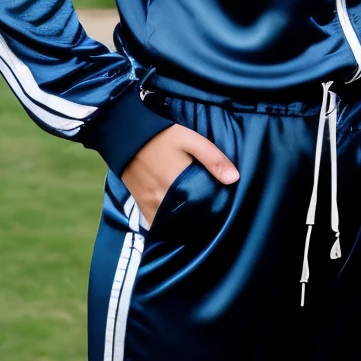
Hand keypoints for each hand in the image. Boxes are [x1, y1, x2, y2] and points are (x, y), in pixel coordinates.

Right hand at [121, 124, 237, 223]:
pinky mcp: (141, 205)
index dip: (212, 213)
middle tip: (210, 216)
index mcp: (178, 186)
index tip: (221, 211)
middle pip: (187, 220)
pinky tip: (176, 219)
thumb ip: (213, 159)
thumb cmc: (162, 138)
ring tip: (195, 219)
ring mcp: (149, 205)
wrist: (126, 135)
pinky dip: (167, 224)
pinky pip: (156, 223)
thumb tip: (234, 179)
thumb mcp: (192, 141)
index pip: (202, 210)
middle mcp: (162, 201)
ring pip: (171, 224)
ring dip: (183, 224)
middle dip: (199, 221)